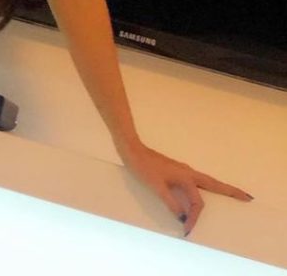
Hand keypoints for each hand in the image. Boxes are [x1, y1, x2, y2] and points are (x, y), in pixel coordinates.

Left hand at [119, 142, 253, 236]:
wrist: (132, 150)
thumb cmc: (144, 168)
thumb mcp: (157, 188)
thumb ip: (171, 203)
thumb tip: (184, 218)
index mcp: (186, 177)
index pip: (197, 203)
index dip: (194, 219)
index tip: (187, 231)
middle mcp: (189, 172)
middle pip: (215, 184)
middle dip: (232, 191)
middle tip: (248, 198)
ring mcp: (184, 170)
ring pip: (208, 181)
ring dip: (222, 188)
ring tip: (234, 194)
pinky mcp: (178, 170)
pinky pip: (199, 181)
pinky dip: (208, 186)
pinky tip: (206, 190)